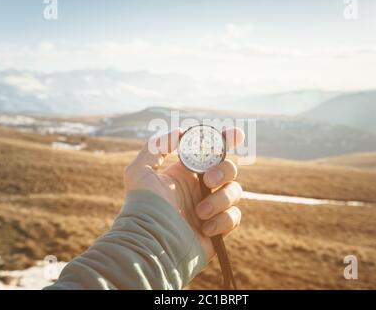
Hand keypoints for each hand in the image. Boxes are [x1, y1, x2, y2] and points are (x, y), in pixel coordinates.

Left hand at [124, 127, 243, 259]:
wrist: (150, 244)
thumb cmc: (142, 207)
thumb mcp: (140, 171)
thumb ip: (156, 146)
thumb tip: (180, 131)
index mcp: (187, 173)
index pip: (211, 152)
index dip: (226, 140)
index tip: (236, 134)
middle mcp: (201, 188)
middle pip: (229, 169)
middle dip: (224, 170)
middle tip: (209, 179)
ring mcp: (211, 208)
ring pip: (235, 192)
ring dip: (220, 199)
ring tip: (199, 212)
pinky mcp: (218, 229)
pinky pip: (234, 216)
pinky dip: (222, 220)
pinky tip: (204, 228)